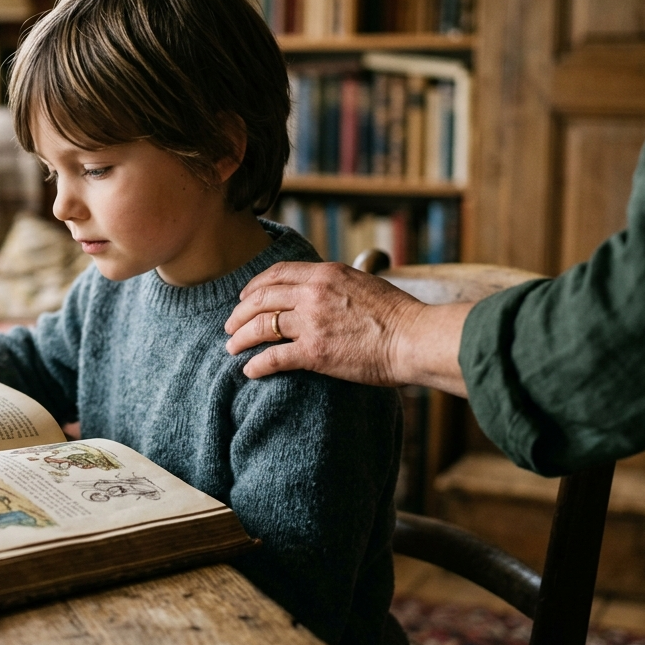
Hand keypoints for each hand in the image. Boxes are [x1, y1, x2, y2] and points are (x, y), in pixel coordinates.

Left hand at [223, 261, 469, 394]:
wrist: (414, 338)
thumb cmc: (397, 316)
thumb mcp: (363, 283)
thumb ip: (337, 284)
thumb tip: (325, 288)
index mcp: (325, 273)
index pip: (277, 273)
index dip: (254, 286)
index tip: (244, 298)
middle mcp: (313, 293)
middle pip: (261, 299)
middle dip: (240, 313)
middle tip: (229, 326)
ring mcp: (312, 322)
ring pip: (262, 326)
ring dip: (241, 338)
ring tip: (231, 348)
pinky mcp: (314, 352)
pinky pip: (274, 357)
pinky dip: (257, 364)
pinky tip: (249, 371)